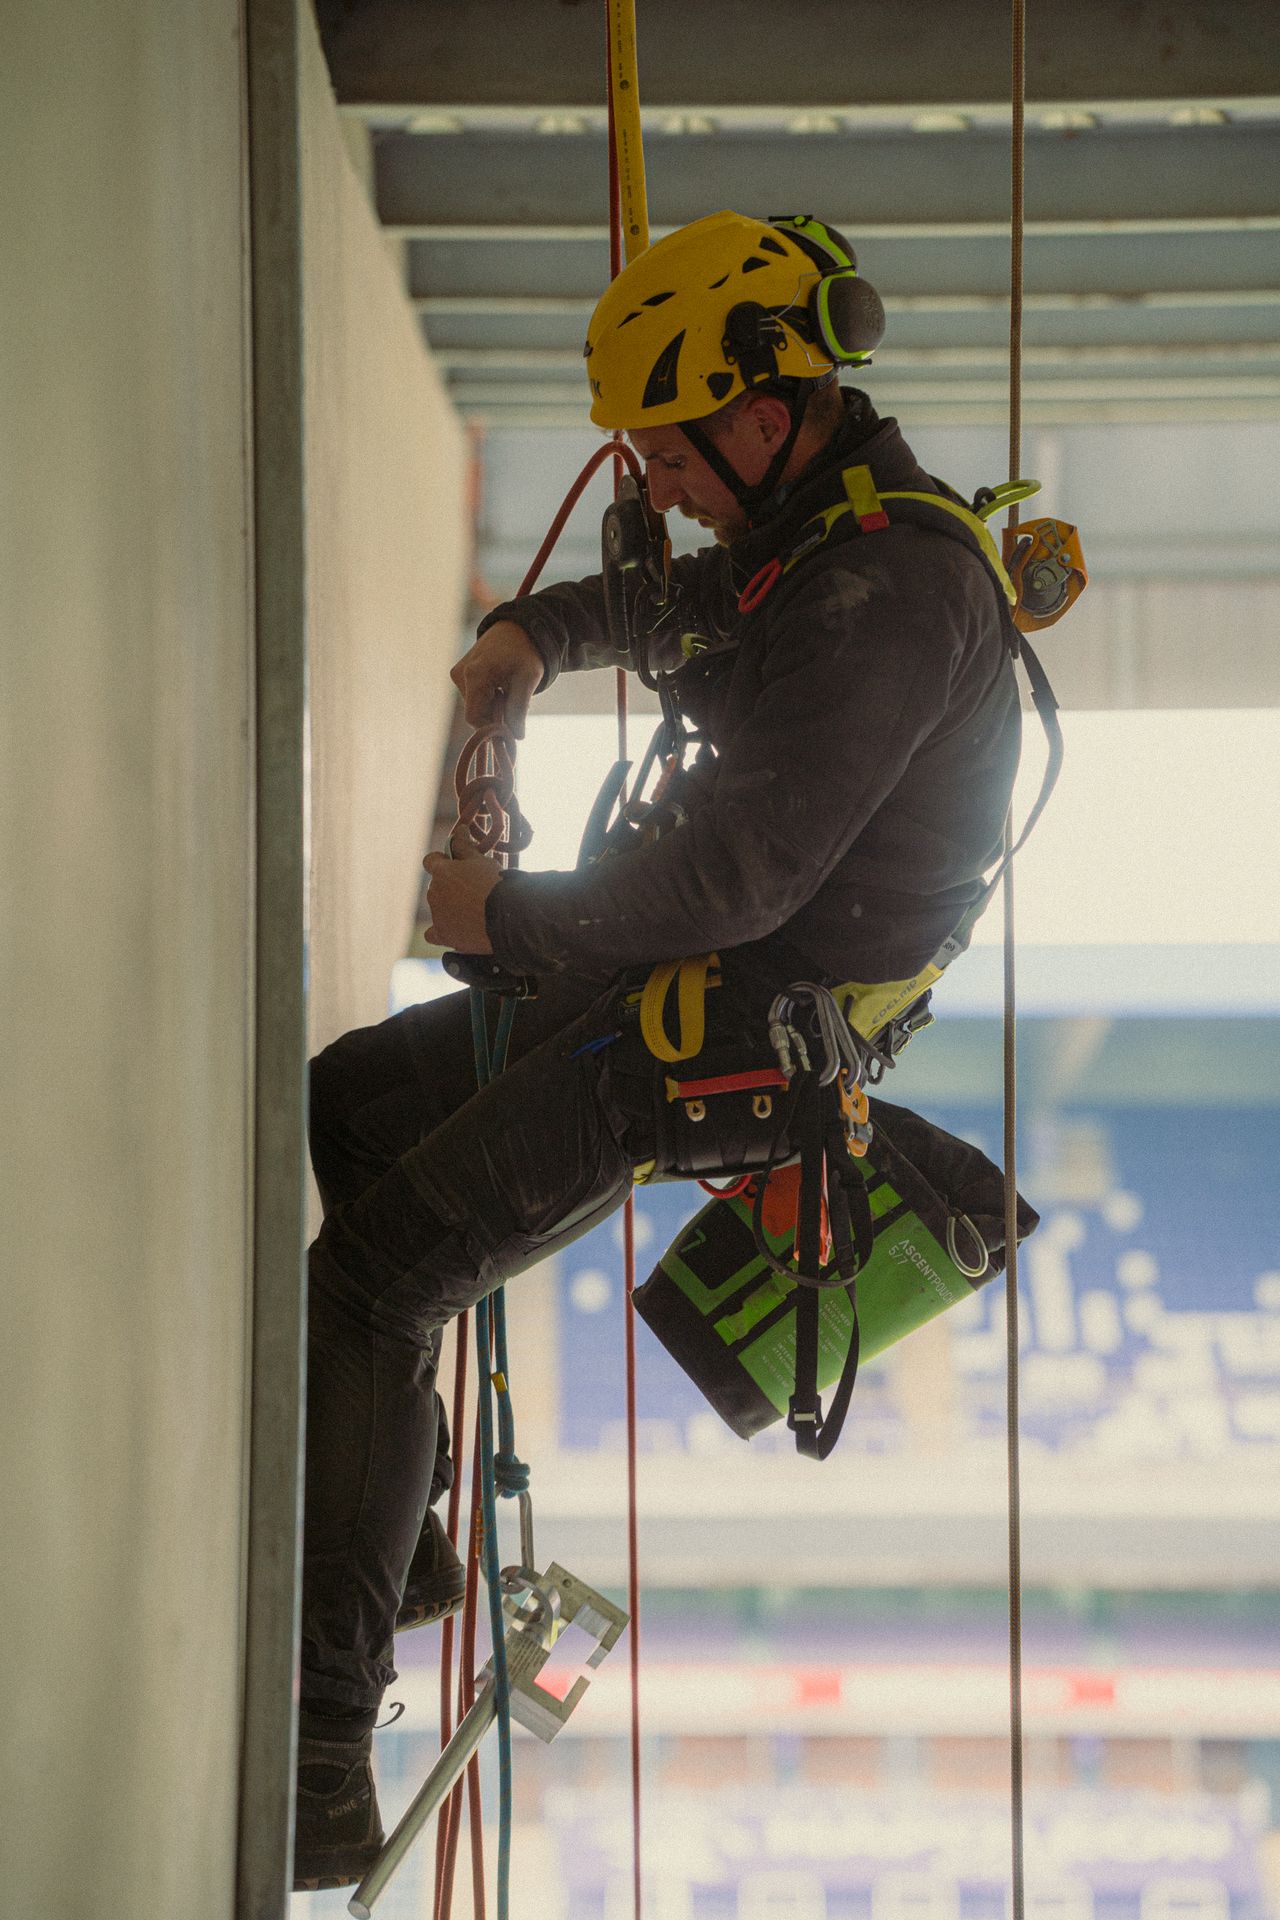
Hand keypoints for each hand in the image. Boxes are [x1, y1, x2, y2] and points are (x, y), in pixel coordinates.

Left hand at [423, 839, 501, 952]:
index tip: (457, 865)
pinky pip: (432, 934)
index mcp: (441, 872)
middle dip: (450, 886)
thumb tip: (459, 829)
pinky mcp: (443, 935)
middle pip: (436, 886)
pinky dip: (441, 930)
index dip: (442, 861)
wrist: (505, 916)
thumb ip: (465, 846)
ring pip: (438, 908)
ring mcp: (437, 915)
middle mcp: (433, 892)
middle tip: (473, 889)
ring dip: (449, 906)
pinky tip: (454, 929)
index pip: (430, 861)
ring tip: (473, 911)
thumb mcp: (482, 860)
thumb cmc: (494, 884)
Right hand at [451, 620, 543, 738]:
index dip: (492, 726)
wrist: (518, 627)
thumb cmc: (525, 652)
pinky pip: (473, 695)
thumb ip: (519, 709)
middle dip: (495, 713)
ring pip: (475, 705)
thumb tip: (516, 736)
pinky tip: (500, 683)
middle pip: (475, 712)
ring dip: (493, 704)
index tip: (510, 723)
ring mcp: (458, 673)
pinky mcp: (460, 672)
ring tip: (508, 687)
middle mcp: (460, 675)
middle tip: (514, 699)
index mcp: (475, 675)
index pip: (474, 718)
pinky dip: (488, 696)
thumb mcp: (528, 680)